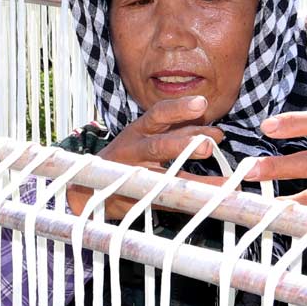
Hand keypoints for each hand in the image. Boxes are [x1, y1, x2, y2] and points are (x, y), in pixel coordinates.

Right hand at [67, 95, 225, 220]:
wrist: (88, 185)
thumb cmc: (127, 157)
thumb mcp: (146, 138)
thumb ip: (179, 133)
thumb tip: (217, 133)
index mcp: (137, 131)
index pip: (158, 115)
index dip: (178, 109)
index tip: (202, 103)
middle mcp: (133, 151)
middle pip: (158, 145)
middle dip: (185, 143)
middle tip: (210, 142)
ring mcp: (133, 177)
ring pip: (160, 176)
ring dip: (190, 181)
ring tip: (218, 181)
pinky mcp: (138, 198)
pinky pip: (165, 200)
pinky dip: (189, 200)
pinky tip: (211, 201)